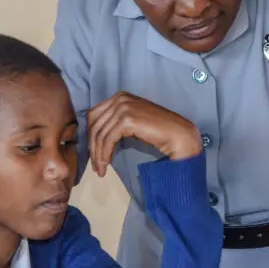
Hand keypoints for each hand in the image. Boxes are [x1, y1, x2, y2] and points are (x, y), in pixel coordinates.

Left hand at [87, 92, 201, 177]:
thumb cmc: (158, 131)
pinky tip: (106, 164)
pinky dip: (105, 154)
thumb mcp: (132, 122)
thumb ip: (116, 122)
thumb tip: (95, 137)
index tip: (93, 153)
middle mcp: (120, 98)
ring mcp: (123, 107)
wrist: (178, 134)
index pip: (94, 116)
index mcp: (119, 97)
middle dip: (92, 147)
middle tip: (95, 166)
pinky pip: (108, 140)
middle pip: (94, 125)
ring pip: (100, 134)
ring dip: (98, 155)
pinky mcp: (127, 119)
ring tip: (100, 170)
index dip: (90, 136)